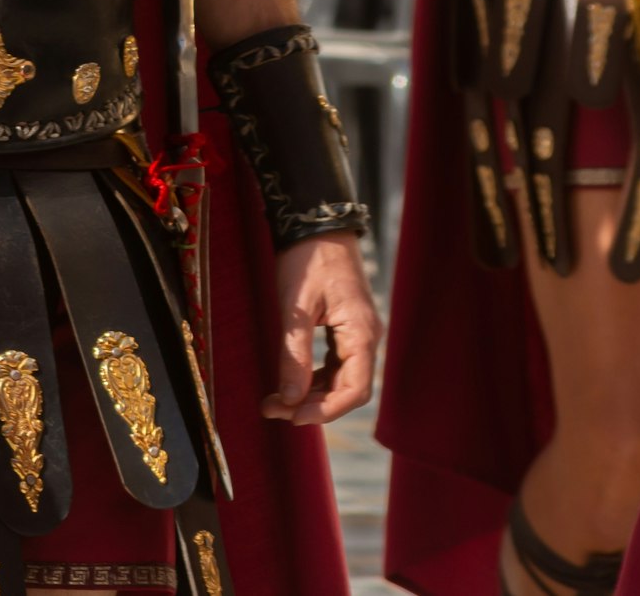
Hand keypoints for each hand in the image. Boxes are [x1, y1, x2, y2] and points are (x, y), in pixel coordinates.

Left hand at [261, 231, 379, 422]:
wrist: (316, 221)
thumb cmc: (306, 259)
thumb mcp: (295, 307)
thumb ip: (293, 354)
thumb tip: (289, 399)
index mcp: (362, 334)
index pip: (355, 390)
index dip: (325, 411)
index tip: (291, 417)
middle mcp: (366, 338)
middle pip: (348, 389)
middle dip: (312, 406)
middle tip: (272, 411)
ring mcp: (358, 333)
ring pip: (341, 379)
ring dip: (311, 394)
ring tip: (274, 402)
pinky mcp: (346, 328)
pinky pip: (335, 364)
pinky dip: (314, 378)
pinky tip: (289, 382)